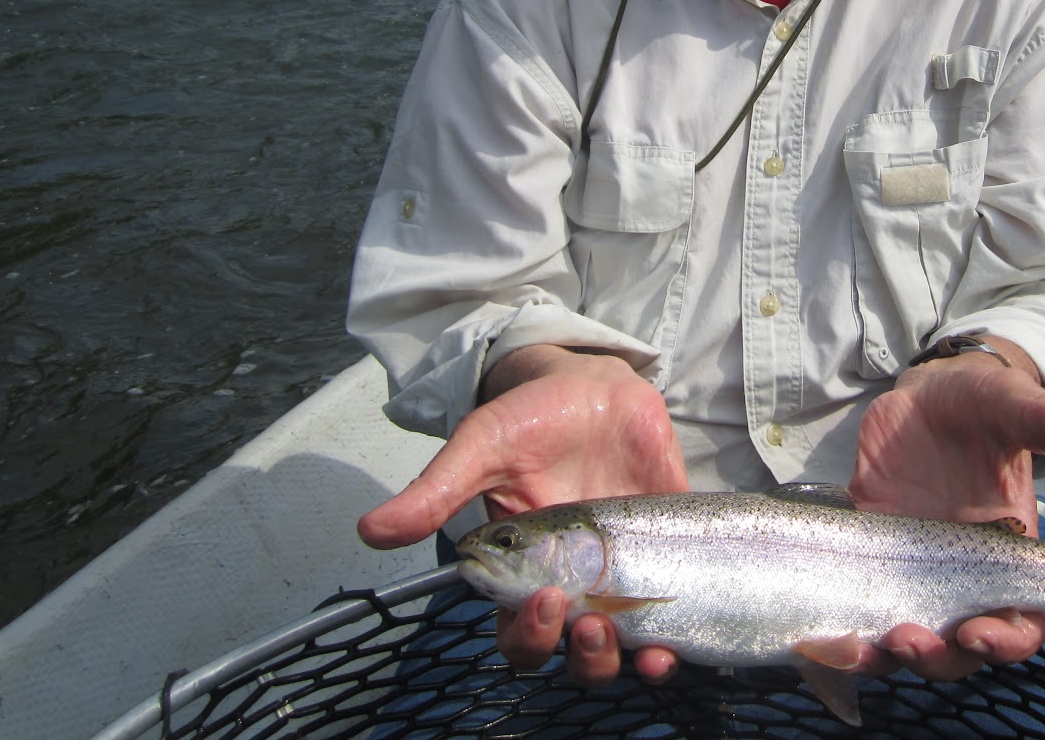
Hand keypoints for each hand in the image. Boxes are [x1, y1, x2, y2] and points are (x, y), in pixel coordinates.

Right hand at [357, 345, 687, 684]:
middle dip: (581, 655)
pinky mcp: (666, 548)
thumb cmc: (529, 419)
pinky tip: (673, 644)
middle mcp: (574, 584)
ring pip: (623, 647)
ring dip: (628, 661)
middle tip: (588, 624)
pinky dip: (675, 637)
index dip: (529, 635)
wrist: (592, 382)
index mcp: (524, 573)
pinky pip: (673, 609)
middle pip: (573, 654)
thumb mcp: (480, 447)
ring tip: (638, 649)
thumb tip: (370, 531)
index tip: (543, 600)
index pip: (519, 634)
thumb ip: (435, 493)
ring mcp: (623, 571)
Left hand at [848, 339, 1044, 680]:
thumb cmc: (980, 402)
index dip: (1007, 641)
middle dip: (936, 656)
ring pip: (905, 639)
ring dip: (882, 656)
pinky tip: (815, 636)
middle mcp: (963, 577)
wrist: (926, 396)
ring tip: (857, 646)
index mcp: (1009, 554)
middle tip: (906, 638)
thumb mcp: (1010, 403)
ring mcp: (913, 573)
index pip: (1022, 622)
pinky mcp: (870, 558)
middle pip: (959, 648)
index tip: (979, 633)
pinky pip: (857, 610)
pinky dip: (839, 633)